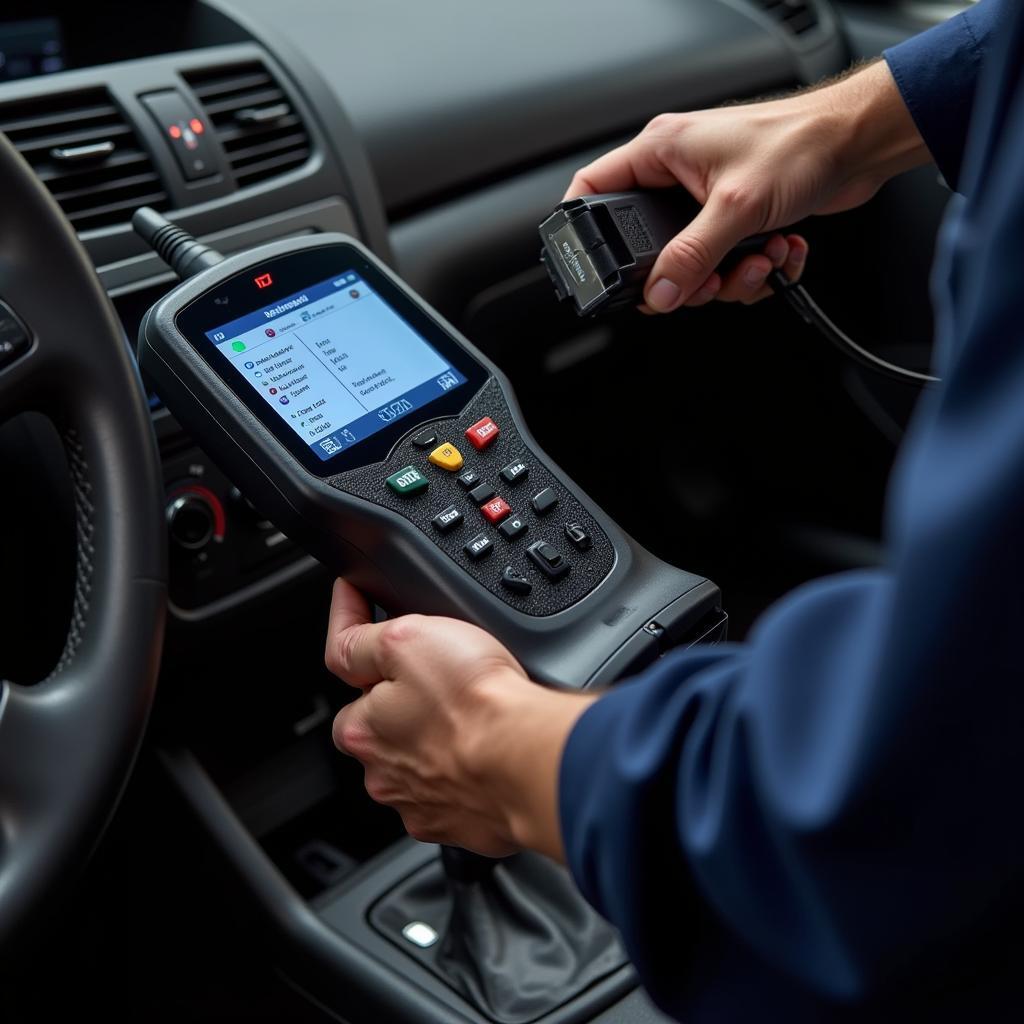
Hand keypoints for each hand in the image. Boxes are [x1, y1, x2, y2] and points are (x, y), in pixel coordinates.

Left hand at [325, 579, 596, 858]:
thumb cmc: (477, 702)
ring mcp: (424, 804)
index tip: (359, 596)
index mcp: (360, 728)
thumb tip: (346, 634)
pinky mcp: (463, 824)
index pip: (343, 667)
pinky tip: (489, 750)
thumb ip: (362, 640)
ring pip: (418, 760)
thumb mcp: (406, 639)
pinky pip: (457, 790)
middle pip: (380, 723)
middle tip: (440, 674)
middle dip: (400, 699)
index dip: (355, 625)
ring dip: (434, 740)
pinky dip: (468, 772)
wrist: (532, 761)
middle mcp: (383, 774)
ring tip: (472, 714)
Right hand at [565, 60, 928, 311]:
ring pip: (691, 264)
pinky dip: (752, 271)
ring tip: (759, 260)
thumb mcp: (736, 207)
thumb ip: (691, 256)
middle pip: (648, 247)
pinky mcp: (736, 218)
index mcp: (662, 152)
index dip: (583, 228)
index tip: (592, 267)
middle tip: (706, 279)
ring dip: (728, 278)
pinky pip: (724, 264)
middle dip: (684, 275)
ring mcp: (707, 198)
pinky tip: (777, 253)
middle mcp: (679, 175)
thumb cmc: (801, 144)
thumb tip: (661, 293)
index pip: (594, 189)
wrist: (860, 144)